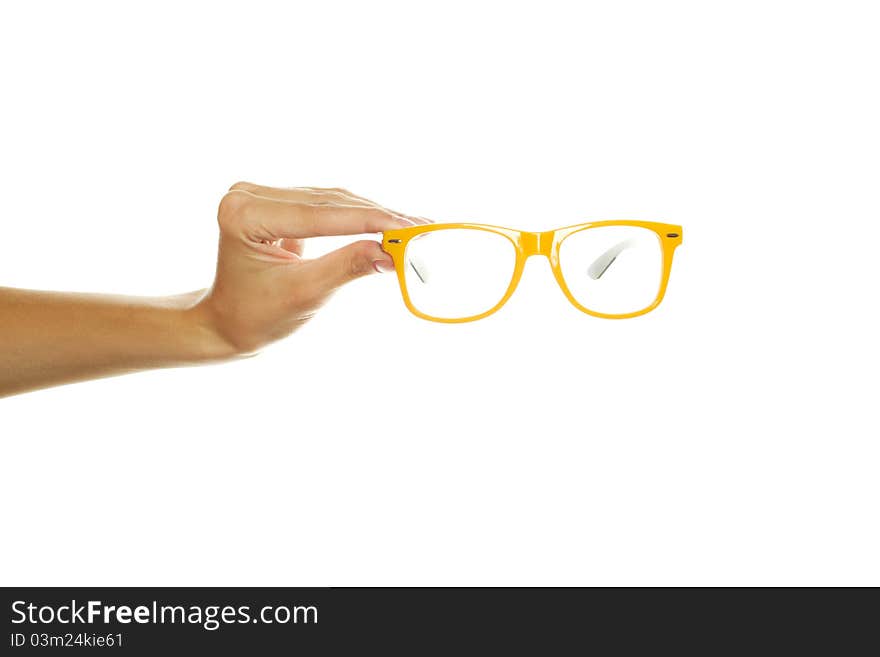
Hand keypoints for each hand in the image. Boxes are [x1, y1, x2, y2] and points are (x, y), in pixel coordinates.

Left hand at [197, 182, 418, 354]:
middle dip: (377, 217)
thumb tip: (391, 253)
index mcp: (245, 214)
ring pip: (332, 200)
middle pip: (329, 202)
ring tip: (413, 227)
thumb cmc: (257, 316)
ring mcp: (261, 194)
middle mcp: (249, 194)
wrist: (227, 323)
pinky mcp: (276, 201)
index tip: (412, 227)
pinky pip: (326, 205)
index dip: (371, 220)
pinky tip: (388, 223)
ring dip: (373, 214)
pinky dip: (357, 217)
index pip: (321, 214)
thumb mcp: (305, 294)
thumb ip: (347, 267)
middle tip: (422, 228)